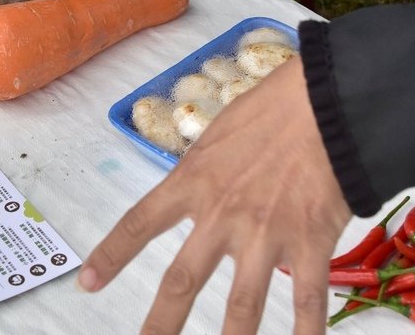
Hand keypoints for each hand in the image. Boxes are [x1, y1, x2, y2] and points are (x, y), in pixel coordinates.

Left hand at [77, 58, 351, 333]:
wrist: (327, 103)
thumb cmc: (272, 108)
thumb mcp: (218, 133)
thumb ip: (202, 170)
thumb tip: (194, 189)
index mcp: (193, 182)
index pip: (139, 223)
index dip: (110, 256)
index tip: (87, 282)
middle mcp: (222, 215)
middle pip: (182, 280)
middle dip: (161, 323)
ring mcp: (266, 234)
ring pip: (243, 306)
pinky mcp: (310, 242)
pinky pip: (308, 300)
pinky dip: (307, 332)